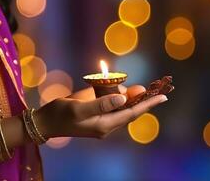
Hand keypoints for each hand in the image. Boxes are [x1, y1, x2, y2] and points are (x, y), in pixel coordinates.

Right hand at [35, 86, 167, 138]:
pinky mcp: (97, 113)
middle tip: (142, 85)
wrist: (46, 121)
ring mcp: (102, 119)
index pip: (132, 113)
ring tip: (114, 84)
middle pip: (128, 108)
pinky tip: (109, 86)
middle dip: (136, 96)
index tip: (163, 97)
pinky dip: (113, 93)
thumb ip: (102, 103)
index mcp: (105, 125)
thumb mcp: (79, 108)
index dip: (148, 104)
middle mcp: (107, 123)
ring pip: (120, 103)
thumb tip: (124, 98)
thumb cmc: (60, 114)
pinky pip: (111, 101)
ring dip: (122, 92)